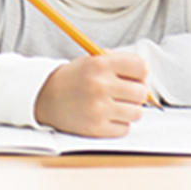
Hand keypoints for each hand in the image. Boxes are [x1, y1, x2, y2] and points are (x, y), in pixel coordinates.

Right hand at [34, 52, 148, 136]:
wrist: (44, 97)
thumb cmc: (74, 78)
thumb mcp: (91, 61)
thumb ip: (118, 63)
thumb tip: (146, 73)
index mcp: (99, 64)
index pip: (140, 66)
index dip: (140, 72)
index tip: (134, 76)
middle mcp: (100, 85)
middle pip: (142, 92)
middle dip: (135, 93)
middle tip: (122, 93)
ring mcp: (98, 108)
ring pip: (137, 113)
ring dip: (128, 110)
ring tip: (113, 105)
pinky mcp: (96, 128)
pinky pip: (125, 128)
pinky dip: (118, 124)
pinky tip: (105, 116)